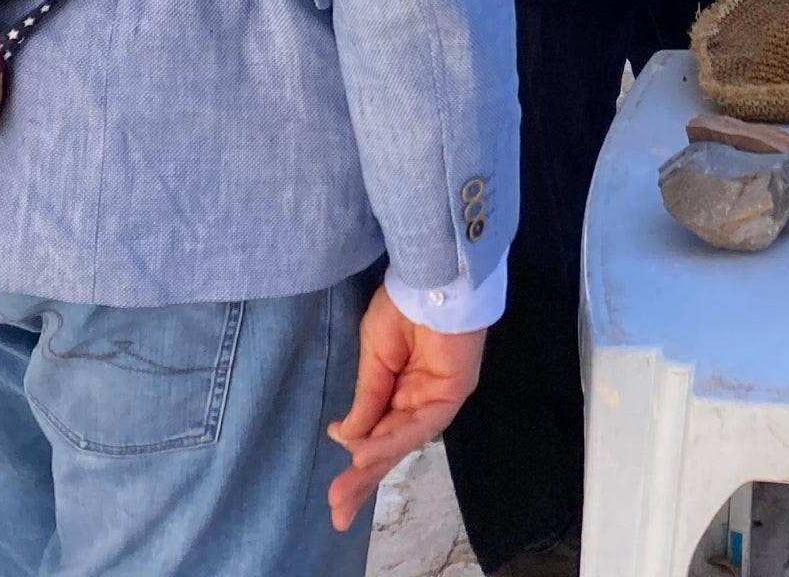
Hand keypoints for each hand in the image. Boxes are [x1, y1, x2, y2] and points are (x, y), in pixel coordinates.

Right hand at [327, 287, 486, 531]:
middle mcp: (420, 397)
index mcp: (400, 387)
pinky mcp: (454, 390)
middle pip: (391, 446)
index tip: (334, 489)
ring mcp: (438, 396)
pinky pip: (423, 424)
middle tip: (338, 511)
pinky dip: (395, 439)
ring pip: (405, 440)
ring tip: (347, 489)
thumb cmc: (402, 306)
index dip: (357, 460)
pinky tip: (368, 454)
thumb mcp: (373, 357)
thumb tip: (346, 439)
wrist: (432, 277)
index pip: (378, 433)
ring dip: (375, 465)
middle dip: (364, 478)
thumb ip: (366, 399)